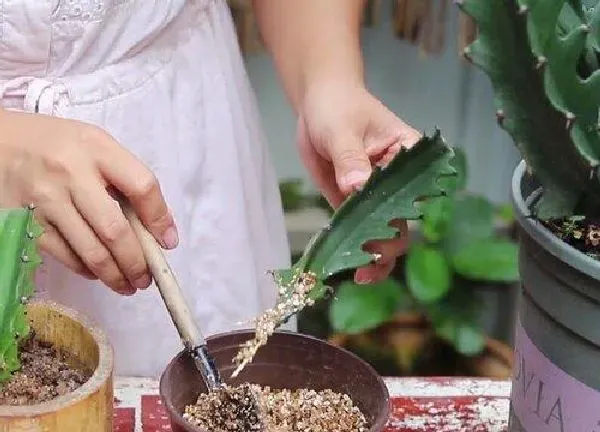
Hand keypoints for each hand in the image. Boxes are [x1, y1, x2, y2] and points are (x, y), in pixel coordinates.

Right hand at [0, 109, 176, 294]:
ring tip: (128, 285)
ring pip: (89, 250)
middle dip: (136, 262)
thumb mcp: (96, 146)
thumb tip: (158, 226)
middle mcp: (71, 174)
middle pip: (115, 230)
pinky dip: (86, 270)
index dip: (160, 218)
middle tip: (147, 279)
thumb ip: (126, 178)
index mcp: (97, 149)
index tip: (168, 242)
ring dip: (114, 275)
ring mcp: (46, 200)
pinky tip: (98, 273)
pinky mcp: (25, 221)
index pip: (141, 186)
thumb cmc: (58, 144)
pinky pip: (63, 255)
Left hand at [297, 82, 420, 284]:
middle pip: (401, 220)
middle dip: (387, 246)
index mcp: (408, 159)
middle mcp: (397, 182)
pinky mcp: (351, 203)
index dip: (408, 216)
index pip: (418, 192)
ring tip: (360, 276)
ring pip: (381, 232)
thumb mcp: (342, 129)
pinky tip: (345, 266)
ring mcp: (375, 196)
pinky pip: (356, 230)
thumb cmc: (337, 107)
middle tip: (368, 264)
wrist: (316, 104)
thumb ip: (350, 158)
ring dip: (372, 256)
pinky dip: (352, 249)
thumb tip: (357, 187)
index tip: (391, 233)